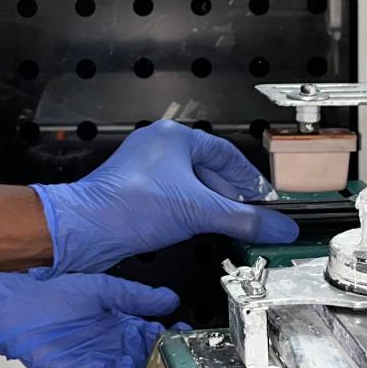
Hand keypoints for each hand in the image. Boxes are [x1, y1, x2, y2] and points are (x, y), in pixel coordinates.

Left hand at [0, 272, 179, 367]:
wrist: (19, 308)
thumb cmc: (51, 296)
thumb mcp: (103, 288)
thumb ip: (136, 295)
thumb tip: (169, 298)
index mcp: (120, 325)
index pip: (155, 336)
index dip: (170, 335)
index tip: (182, 329)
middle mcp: (112, 348)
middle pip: (148, 360)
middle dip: (163, 355)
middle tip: (172, 346)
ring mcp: (99, 365)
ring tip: (149, 352)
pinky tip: (126, 365)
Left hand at [34, 119, 296, 274]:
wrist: (84, 229)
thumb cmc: (133, 207)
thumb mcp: (199, 212)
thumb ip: (245, 221)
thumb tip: (283, 229)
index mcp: (174, 137)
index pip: (225, 154)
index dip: (248, 178)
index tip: (264, 199)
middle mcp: (157, 147)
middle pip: (207, 170)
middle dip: (229, 195)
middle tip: (249, 217)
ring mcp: (141, 169)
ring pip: (187, 186)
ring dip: (207, 206)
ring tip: (225, 226)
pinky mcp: (131, 192)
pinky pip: (169, 198)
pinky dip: (186, 212)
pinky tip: (193, 230)